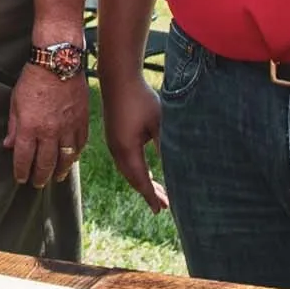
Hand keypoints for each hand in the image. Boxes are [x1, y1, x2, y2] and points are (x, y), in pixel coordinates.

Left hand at [4, 63, 88, 188]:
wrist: (58, 61)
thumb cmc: (33, 79)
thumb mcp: (15, 102)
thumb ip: (14, 127)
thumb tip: (8, 146)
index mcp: (30, 127)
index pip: (24, 159)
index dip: (22, 172)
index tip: (21, 179)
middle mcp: (50, 131)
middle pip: (46, 163)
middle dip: (40, 177)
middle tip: (38, 184)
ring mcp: (68, 127)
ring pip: (65, 158)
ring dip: (60, 171)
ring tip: (56, 177)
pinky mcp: (82, 120)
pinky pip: (80, 144)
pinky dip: (76, 155)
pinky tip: (71, 159)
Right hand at [102, 73, 168, 212]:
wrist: (118, 78)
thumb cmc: (141, 98)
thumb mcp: (159, 123)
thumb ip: (166, 145)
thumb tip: (176, 167)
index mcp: (127, 150)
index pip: (141, 180)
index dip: (151, 196)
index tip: (161, 210)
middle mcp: (117, 150)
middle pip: (133, 179)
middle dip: (148, 192)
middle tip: (163, 206)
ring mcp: (113, 142)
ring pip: (128, 171)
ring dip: (142, 182)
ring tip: (156, 192)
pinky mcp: (114, 135)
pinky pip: (125, 162)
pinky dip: (135, 172)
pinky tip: (144, 171)